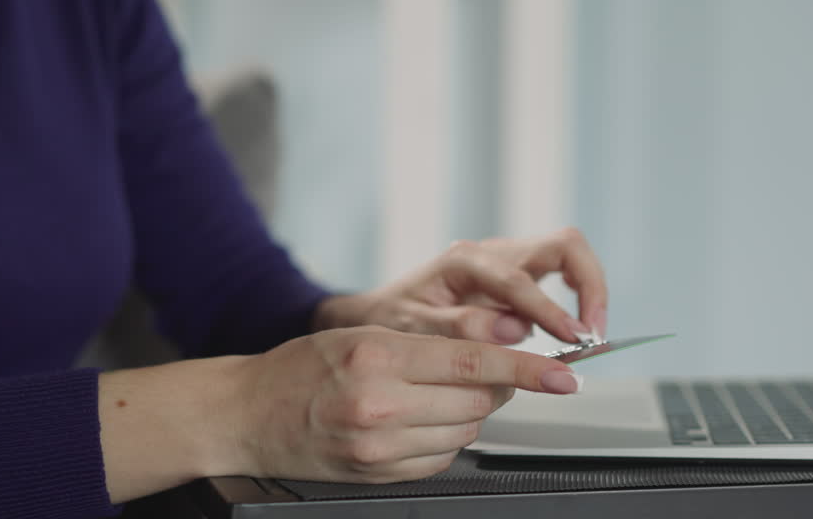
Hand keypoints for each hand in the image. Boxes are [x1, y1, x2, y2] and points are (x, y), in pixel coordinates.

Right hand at [227, 326, 579, 482]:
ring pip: (464, 429)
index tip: (565, 374)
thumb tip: (493, 359)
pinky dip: (444, 437)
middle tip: (481, 368)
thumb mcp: (361, 336)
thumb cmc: (301, 369)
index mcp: (378, 359)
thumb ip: (426, 346)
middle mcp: (380, 407)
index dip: (527, 367)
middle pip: (476, 398)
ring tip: (431, 394)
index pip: (472, 361)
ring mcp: (379, 449)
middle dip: (494, 382)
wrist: (247, 416)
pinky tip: (417, 421)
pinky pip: (441, 457)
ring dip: (468, 410)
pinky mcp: (379, 476)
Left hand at [315, 228, 607, 344]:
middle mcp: (493, 253)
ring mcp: (510, 261)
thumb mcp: (413, 327)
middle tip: (594, 332)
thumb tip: (513, 329)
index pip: (521, 280)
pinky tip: (573, 334)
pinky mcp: (520, 276)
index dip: (552, 310)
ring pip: (568, 255)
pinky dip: (576, 300)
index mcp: (465, 262)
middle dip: (590, 285)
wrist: (383, 311)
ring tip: (588, 337)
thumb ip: (460, 327)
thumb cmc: (394, 318)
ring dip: (588, 292)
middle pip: (564, 245)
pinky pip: (562, 276)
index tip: (574, 339)